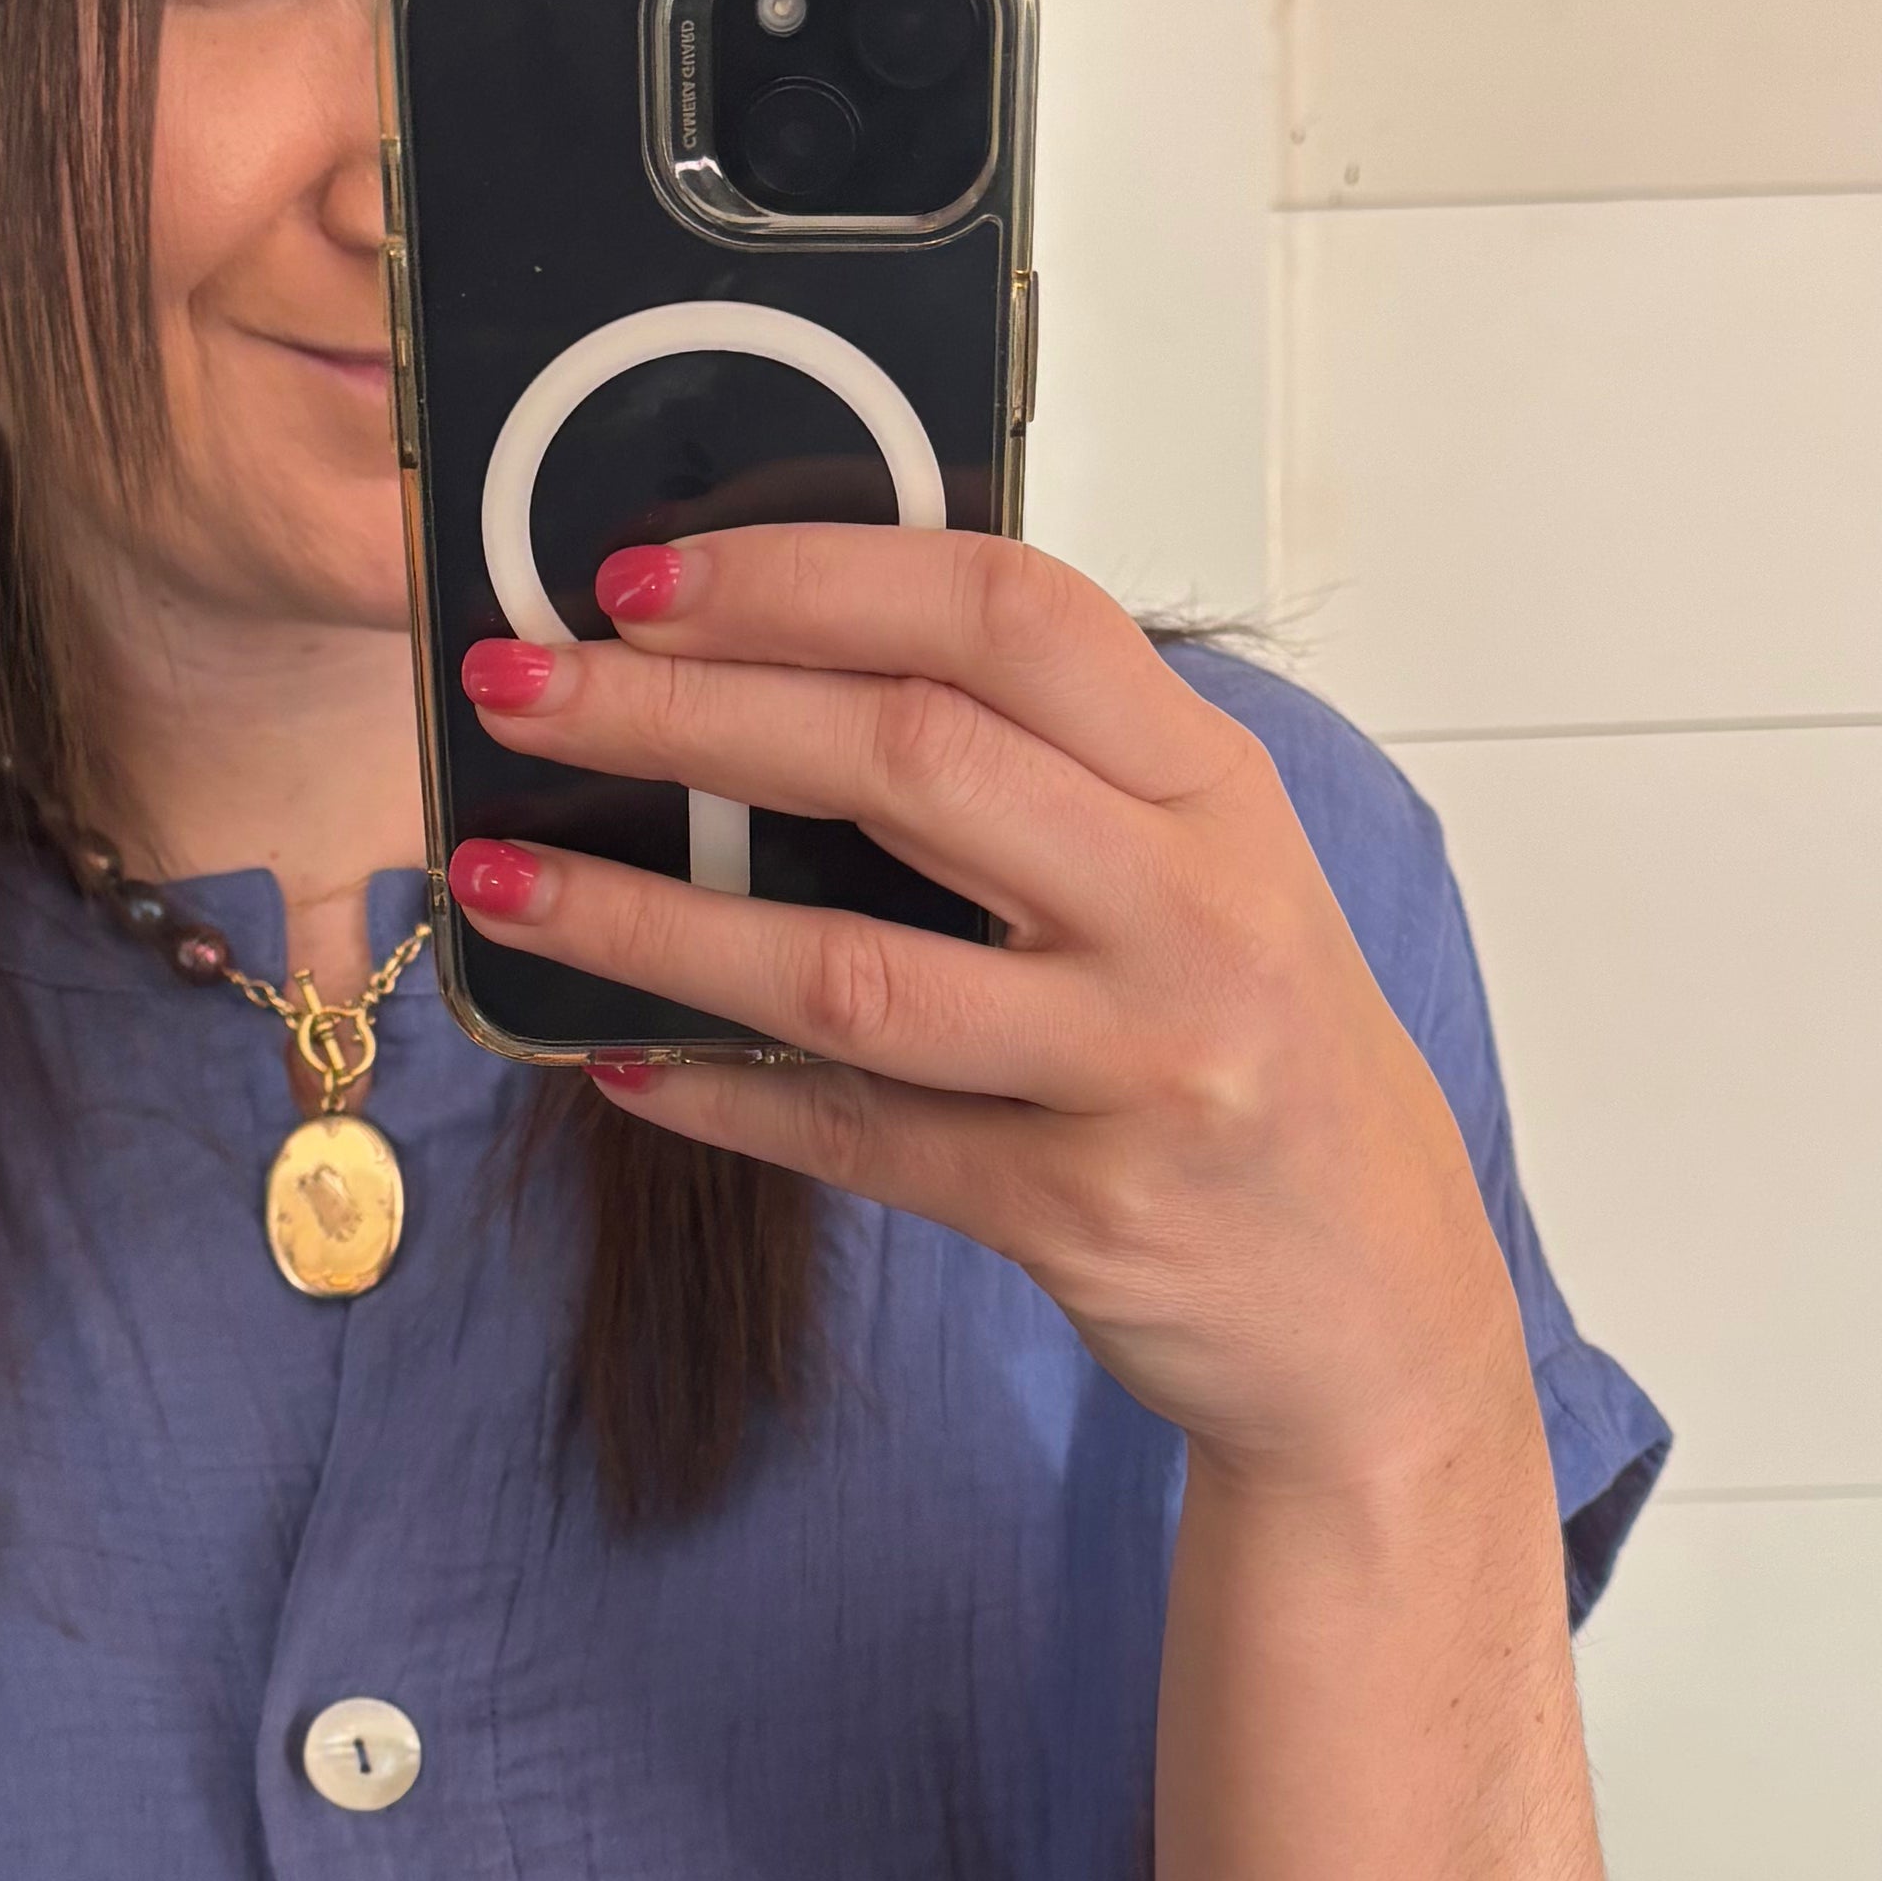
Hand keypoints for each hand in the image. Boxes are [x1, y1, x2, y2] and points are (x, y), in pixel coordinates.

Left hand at [449, 532, 1529, 1490]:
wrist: (1380, 1308)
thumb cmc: (1256, 1058)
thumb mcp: (1202, 876)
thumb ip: (1049, 774)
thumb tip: (782, 668)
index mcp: (1212, 787)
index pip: (1008, 615)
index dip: (812, 577)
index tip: (646, 572)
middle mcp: (1190, 912)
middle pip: (910, 759)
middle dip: (684, 711)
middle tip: (523, 687)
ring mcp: (1140, 1070)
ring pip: (852, 970)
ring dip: (649, 920)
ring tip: (500, 879)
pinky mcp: (1082, 1215)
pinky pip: (861, 1142)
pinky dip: (724, 1098)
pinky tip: (615, 1061)